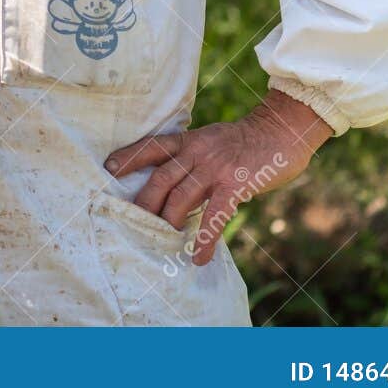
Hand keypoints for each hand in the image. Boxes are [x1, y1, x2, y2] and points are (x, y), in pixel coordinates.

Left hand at [104, 88, 333, 264]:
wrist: (279, 131)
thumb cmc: (242, 142)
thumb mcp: (209, 140)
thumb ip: (189, 157)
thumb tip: (169, 186)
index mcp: (188, 140)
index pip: (151, 147)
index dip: (129, 158)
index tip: (108, 168)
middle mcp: (196, 152)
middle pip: (160, 179)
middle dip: (145, 203)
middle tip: (133, 223)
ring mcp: (215, 168)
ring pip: (181, 198)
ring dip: (169, 222)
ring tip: (163, 240)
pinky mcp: (235, 184)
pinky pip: (215, 215)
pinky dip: (204, 237)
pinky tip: (198, 256)